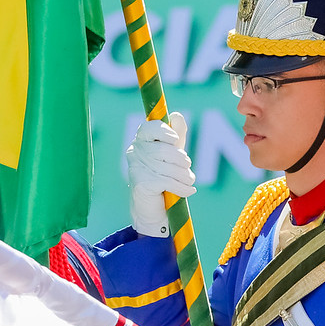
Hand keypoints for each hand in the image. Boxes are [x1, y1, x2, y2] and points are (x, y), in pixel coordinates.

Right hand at [126, 113, 194, 237]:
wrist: (154, 210)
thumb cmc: (164, 177)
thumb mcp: (172, 155)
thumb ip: (176, 136)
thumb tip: (177, 116)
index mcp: (142, 141)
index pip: (149, 128)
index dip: (163, 131)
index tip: (175, 139)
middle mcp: (135, 152)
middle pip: (163, 150)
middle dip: (181, 159)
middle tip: (187, 166)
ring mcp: (136, 168)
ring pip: (168, 167)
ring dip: (185, 175)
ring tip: (189, 180)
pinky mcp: (141, 183)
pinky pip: (168, 182)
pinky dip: (183, 188)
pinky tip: (189, 190)